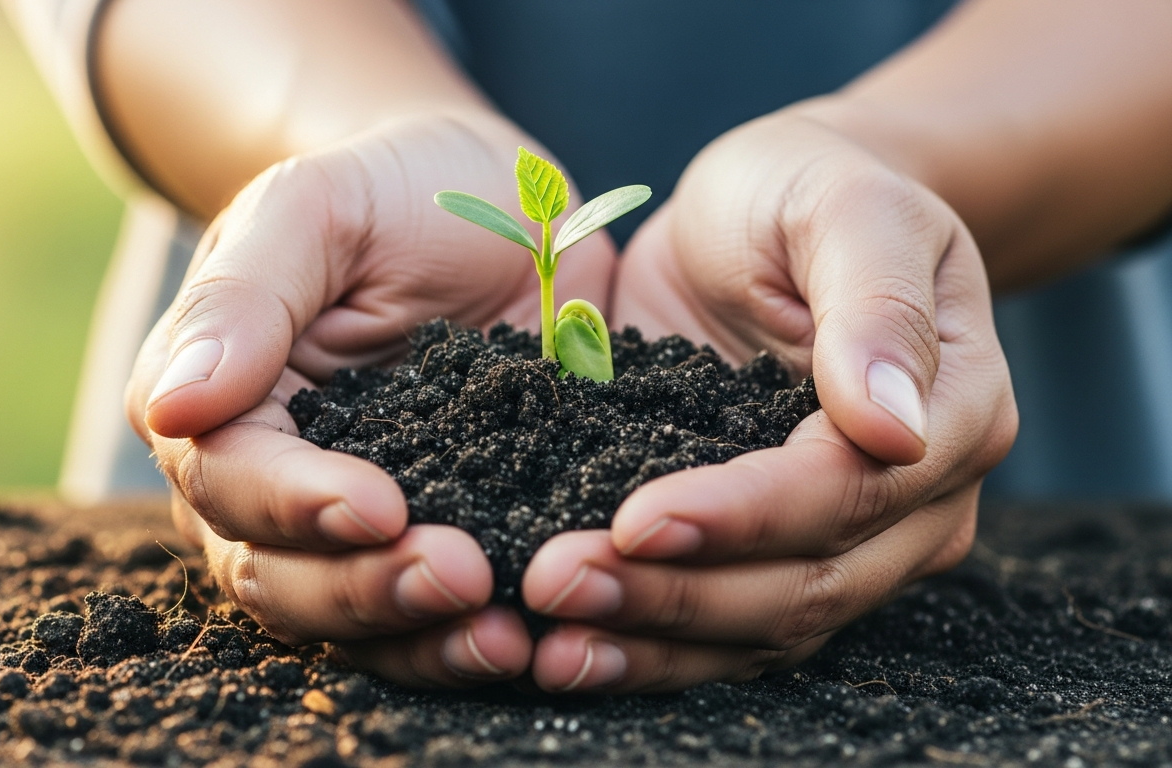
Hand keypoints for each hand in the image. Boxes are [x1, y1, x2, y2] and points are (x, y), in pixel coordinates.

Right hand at [126, 112, 615, 686]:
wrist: (495, 204)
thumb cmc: (392, 189)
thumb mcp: (318, 208)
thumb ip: (242, 299)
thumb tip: (174, 408)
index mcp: (219, 403)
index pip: (229, 477)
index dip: (296, 504)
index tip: (381, 506)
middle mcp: (267, 484)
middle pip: (280, 574)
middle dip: (365, 588)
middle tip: (463, 577)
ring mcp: (350, 525)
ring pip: (351, 618)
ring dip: (421, 637)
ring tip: (506, 638)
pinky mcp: (438, 539)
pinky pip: (431, 616)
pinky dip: (469, 638)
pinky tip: (532, 640)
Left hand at [521, 111, 1017, 692]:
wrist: (772, 210)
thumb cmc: (808, 191)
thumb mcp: (845, 207)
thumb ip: (874, 303)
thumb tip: (893, 427)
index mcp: (952, 411)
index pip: (848, 491)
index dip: (744, 517)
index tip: (637, 519)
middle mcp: (912, 498)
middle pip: (805, 583)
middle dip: (677, 594)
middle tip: (558, 583)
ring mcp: (846, 538)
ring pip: (762, 627)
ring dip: (652, 640)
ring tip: (549, 641)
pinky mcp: (769, 550)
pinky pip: (723, 627)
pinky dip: (647, 646)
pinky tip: (570, 651)